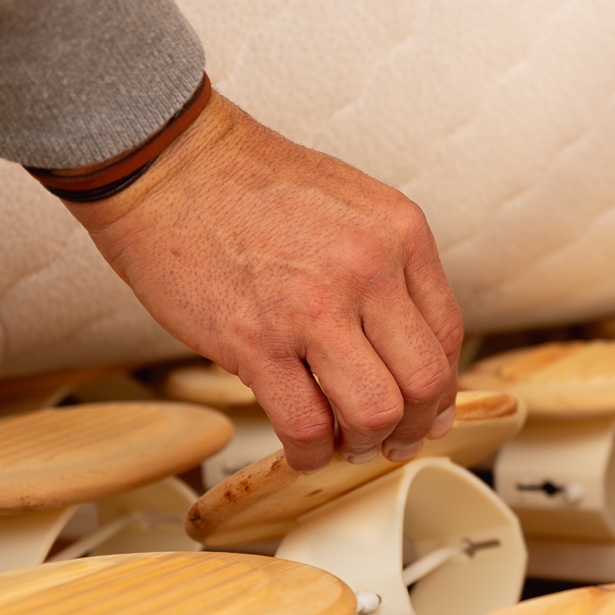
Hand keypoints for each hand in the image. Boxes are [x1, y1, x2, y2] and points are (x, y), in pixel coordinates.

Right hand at [68, 91, 463, 470]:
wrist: (167, 161)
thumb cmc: (251, 182)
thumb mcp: (354, 205)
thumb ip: (389, 267)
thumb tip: (406, 346)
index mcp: (401, 233)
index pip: (447, 335)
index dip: (443, 387)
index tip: (430, 408)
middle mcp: (369, 270)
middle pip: (425, 381)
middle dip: (415, 425)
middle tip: (396, 438)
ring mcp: (313, 308)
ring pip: (376, 412)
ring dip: (366, 442)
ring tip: (348, 442)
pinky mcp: (255, 342)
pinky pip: (306, 424)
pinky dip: (313, 452)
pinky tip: (307, 449)